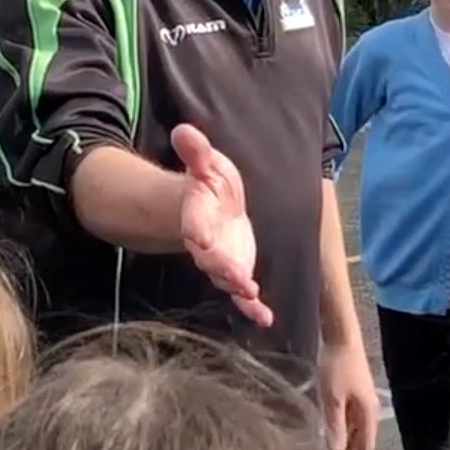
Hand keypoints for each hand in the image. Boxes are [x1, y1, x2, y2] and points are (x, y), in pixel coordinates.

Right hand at [173, 124, 271, 326]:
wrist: (210, 207)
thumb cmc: (209, 183)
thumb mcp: (205, 163)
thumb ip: (195, 151)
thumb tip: (184, 130)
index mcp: (197, 214)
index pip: (193, 222)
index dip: (195, 229)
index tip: (197, 235)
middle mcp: (206, 243)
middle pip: (209, 257)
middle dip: (221, 267)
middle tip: (237, 277)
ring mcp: (222, 260)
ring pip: (226, 278)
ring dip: (238, 288)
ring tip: (250, 295)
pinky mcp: (237, 271)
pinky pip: (242, 293)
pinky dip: (252, 307)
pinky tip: (265, 319)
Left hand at [317, 338, 379, 449]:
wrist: (341, 335)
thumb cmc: (337, 366)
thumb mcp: (332, 399)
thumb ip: (334, 427)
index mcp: (368, 413)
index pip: (366, 448)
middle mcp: (368, 409)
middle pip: (363, 442)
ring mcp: (362, 400)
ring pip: (356, 431)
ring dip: (346, 447)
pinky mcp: (353, 391)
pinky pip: (351, 420)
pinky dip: (343, 433)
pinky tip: (331, 436)